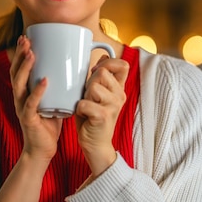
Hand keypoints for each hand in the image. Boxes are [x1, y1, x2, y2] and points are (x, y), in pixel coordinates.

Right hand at [9, 35, 62, 162]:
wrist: (42, 150)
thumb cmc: (49, 124)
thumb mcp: (52, 100)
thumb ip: (57, 87)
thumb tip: (73, 69)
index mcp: (24, 92)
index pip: (18, 68)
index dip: (20, 53)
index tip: (26, 37)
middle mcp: (19, 97)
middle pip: (15, 72)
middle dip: (20, 54)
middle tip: (26, 40)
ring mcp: (21, 107)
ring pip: (19, 84)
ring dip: (25, 67)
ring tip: (32, 53)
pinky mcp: (28, 118)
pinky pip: (31, 103)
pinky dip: (37, 91)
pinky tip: (44, 80)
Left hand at [75, 55, 128, 175]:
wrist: (95, 144)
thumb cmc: (92, 117)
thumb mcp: (97, 94)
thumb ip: (101, 78)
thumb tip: (101, 56)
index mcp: (119, 89)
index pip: (122, 65)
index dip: (108, 63)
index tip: (96, 72)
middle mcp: (120, 95)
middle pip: (101, 73)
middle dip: (89, 83)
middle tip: (89, 98)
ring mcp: (113, 106)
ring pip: (93, 87)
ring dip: (84, 97)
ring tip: (87, 108)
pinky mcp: (104, 116)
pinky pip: (84, 103)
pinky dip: (79, 109)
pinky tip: (84, 116)